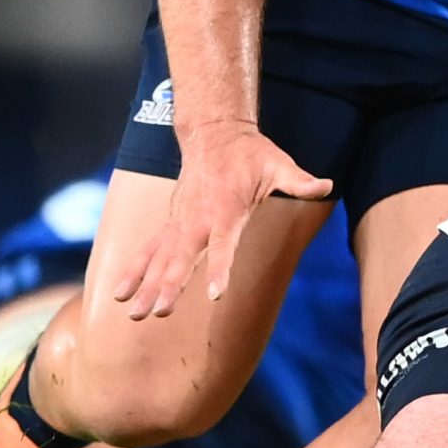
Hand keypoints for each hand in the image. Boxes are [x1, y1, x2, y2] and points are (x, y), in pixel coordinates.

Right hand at [113, 121, 330, 319]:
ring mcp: (180, 222)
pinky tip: (120, 294)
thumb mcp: (279, 164)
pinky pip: (149, 250)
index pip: (222, 245)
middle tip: (155, 312)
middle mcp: (197, 219)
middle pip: (181, 258)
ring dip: (145, 285)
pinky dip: (134, 271)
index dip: (219, 268)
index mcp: (225, 210)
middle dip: (168, 286)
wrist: (213, 134)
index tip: (216, 293)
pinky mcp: (172, 223)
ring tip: (133, 313)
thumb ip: (299, 181)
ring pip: (159, 258)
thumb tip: (326, 183)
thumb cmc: (251, 154)